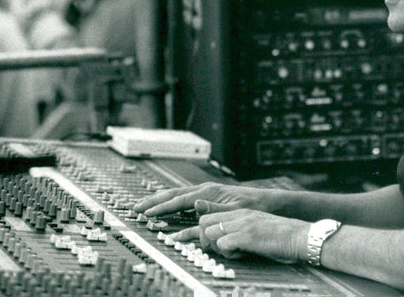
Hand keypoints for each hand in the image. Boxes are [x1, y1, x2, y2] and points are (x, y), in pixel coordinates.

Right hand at [132, 182, 279, 217]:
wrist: (267, 201)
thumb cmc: (253, 206)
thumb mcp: (236, 210)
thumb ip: (215, 208)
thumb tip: (195, 205)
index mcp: (209, 193)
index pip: (179, 201)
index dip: (161, 207)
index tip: (146, 213)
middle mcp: (205, 190)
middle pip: (174, 194)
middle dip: (154, 201)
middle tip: (136, 207)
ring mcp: (207, 191)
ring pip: (177, 194)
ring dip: (160, 199)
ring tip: (145, 204)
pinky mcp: (209, 195)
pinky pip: (184, 197)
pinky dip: (171, 199)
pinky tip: (167, 203)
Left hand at [170, 207, 308, 263]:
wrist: (302, 237)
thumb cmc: (282, 238)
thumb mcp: (258, 229)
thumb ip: (240, 231)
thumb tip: (223, 243)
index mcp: (241, 212)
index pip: (209, 216)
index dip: (197, 230)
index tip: (183, 239)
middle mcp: (239, 215)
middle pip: (204, 222)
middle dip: (203, 239)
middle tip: (217, 249)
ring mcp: (243, 223)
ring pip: (210, 232)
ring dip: (216, 247)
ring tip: (234, 252)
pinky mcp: (247, 235)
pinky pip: (223, 244)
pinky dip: (228, 253)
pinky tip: (242, 254)